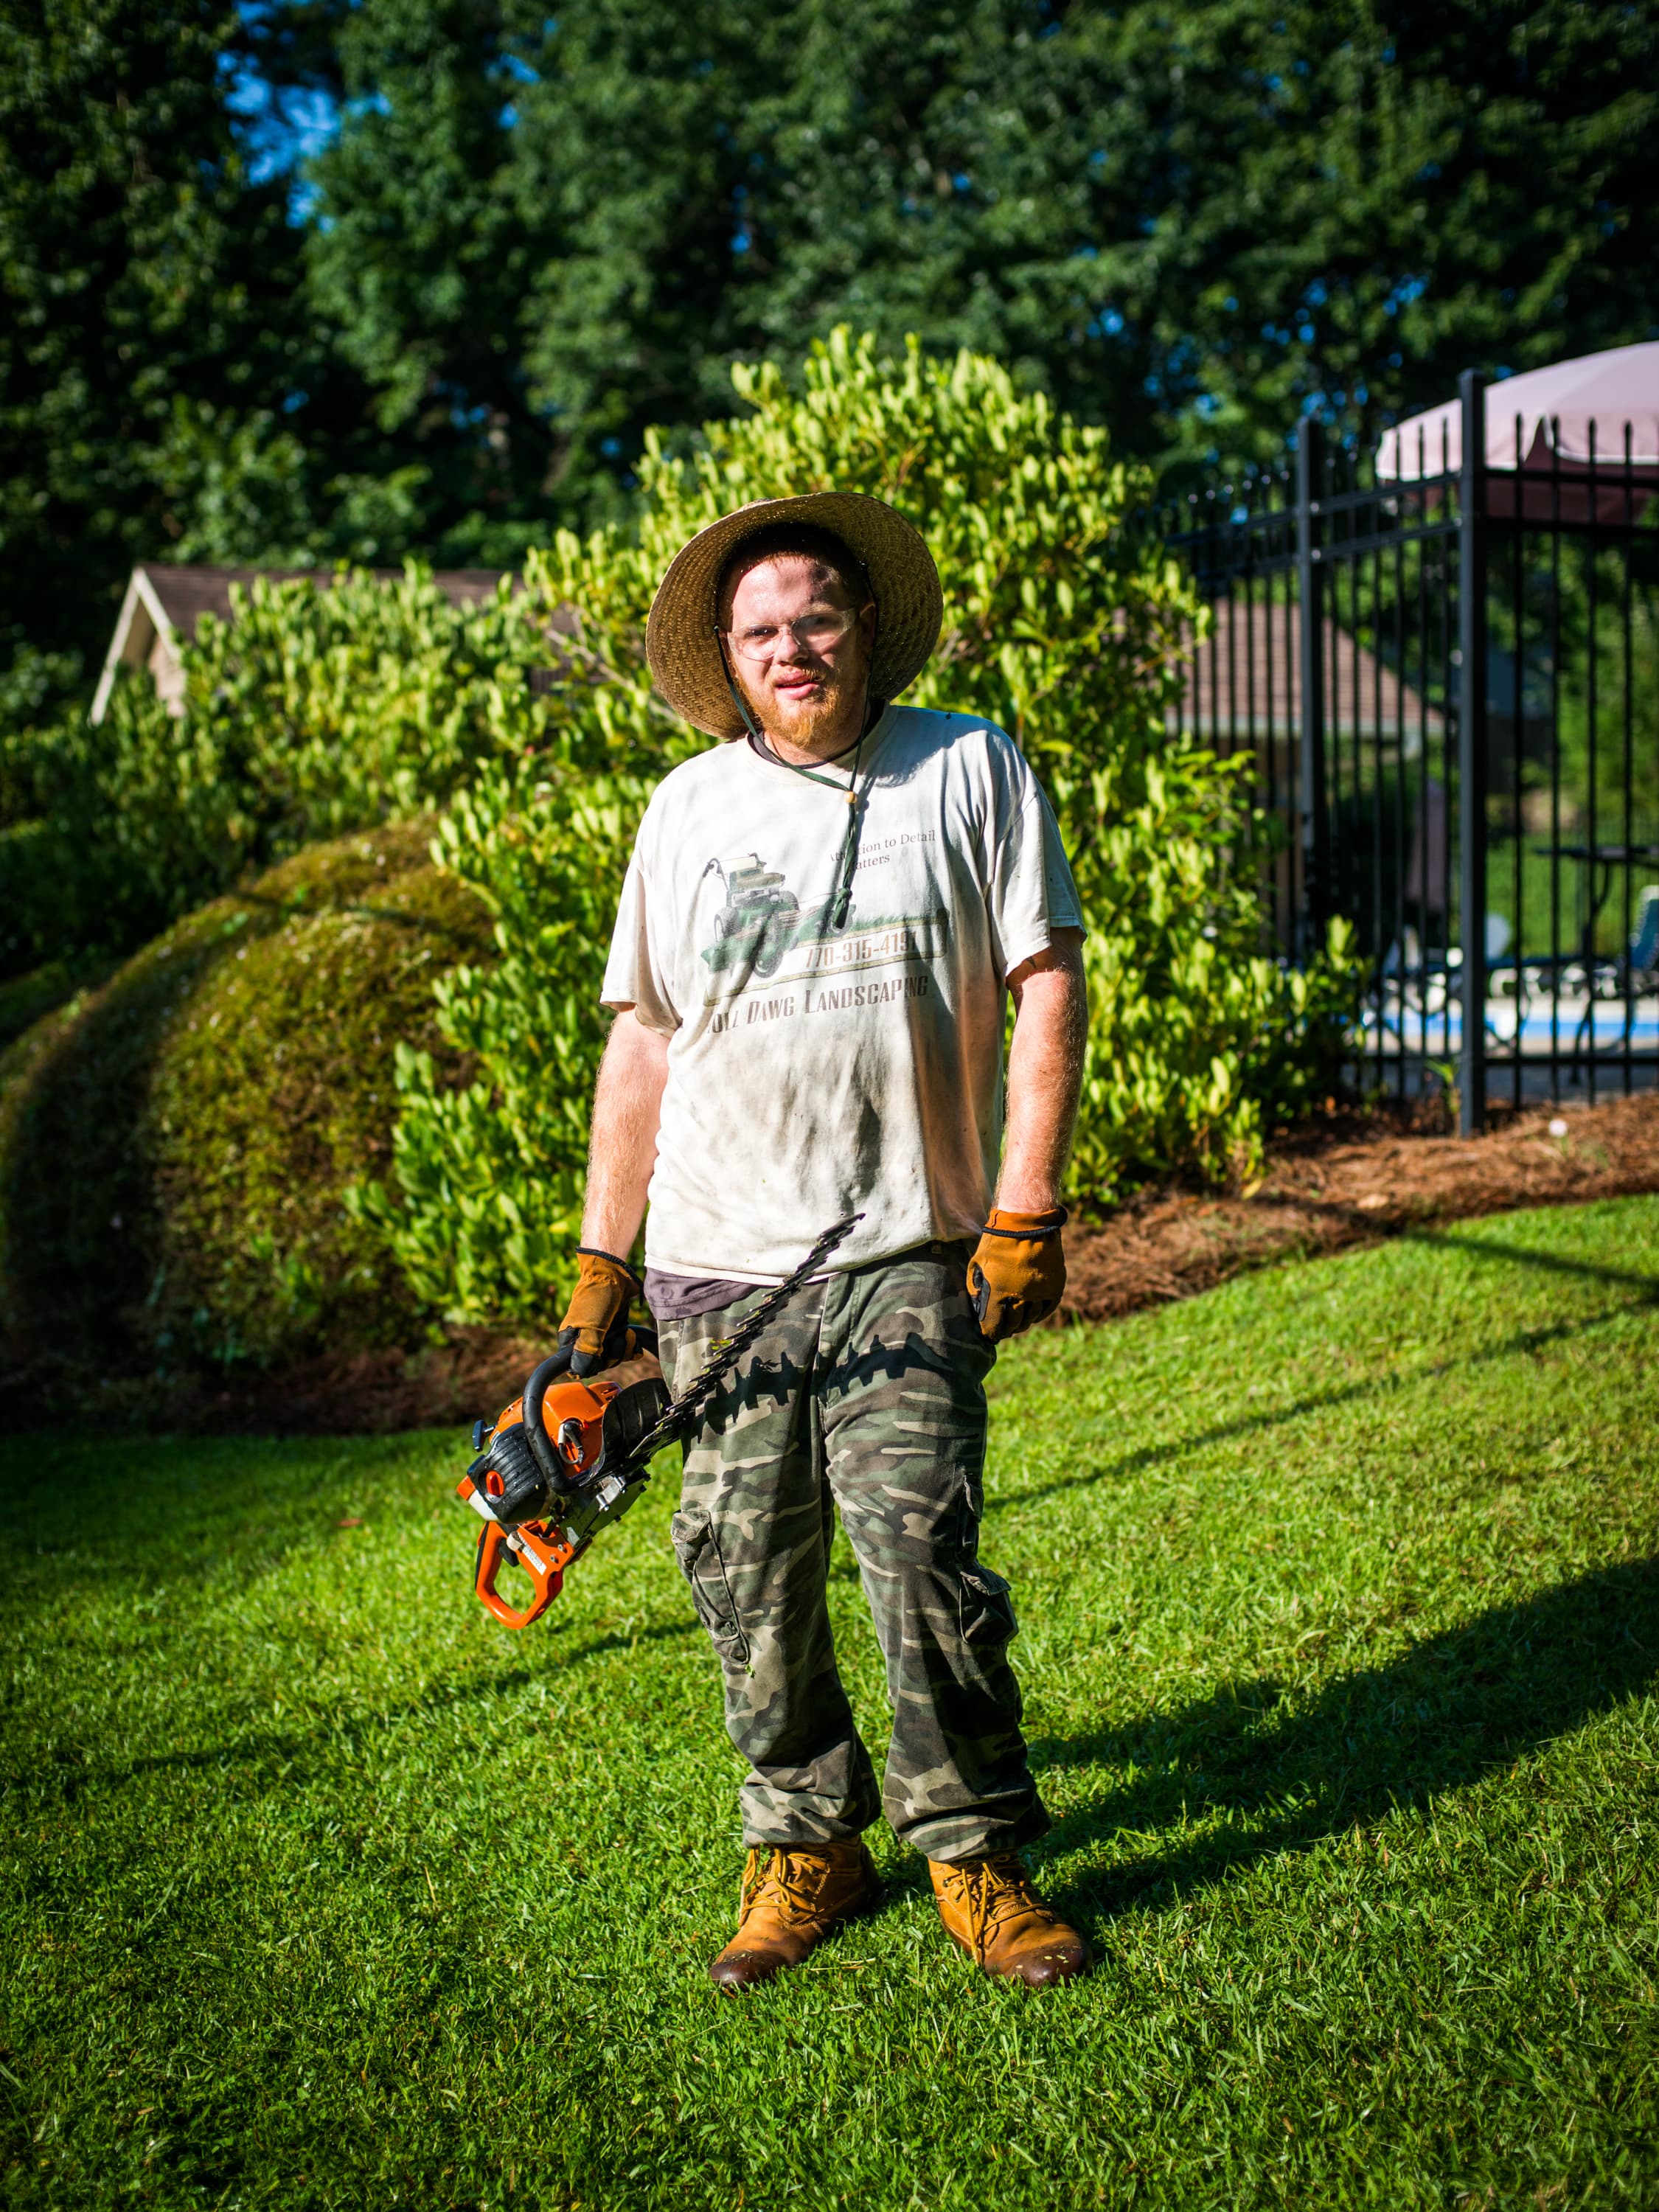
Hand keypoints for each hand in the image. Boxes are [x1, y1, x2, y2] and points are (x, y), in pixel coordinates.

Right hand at [546, 1248, 640, 1378]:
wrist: (614, 1273)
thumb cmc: (598, 1295)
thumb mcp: (591, 1325)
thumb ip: (586, 1350)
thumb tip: (578, 1371)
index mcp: (570, 1339)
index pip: (579, 1367)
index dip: (593, 1365)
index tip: (603, 1354)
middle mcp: (584, 1340)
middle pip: (599, 1365)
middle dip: (613, 1355)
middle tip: (617, 1337)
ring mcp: (601, 1336)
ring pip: (613, 1358)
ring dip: (624, 1348)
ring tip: (626, 1333)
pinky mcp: (615, 1331)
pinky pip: (623, 1349)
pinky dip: (631, 1347)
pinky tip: (633, 1340)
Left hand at [967, 1207, 1066, 1342]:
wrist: (1027, 1220)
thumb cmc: (997, 1241)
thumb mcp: (978, 1263)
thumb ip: (976, 1288)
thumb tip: (978, 1307)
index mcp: (999, 1290)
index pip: (994, 1323)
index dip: (990, 1332)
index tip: (988, 1336)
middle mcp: (1022, 1295)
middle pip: (1013, 1324)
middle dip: (1005, 1330)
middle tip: (1002, 1331)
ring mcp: (1041, 1291)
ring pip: (1031, 1318)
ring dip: (1022, 1323)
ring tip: (1016, 1324)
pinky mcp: (1055, 1285)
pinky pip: (1047, 1309)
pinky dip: (1039, 1315)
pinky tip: (1032, 1315)